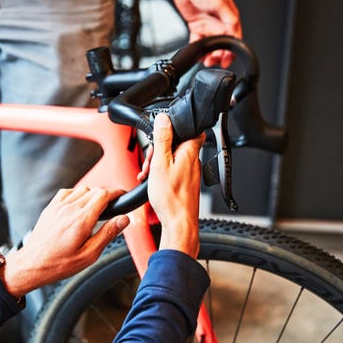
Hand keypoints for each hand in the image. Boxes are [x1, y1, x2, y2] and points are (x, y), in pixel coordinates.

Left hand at [2, 187, 129, 296]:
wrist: (32, 264)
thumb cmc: (59, 263)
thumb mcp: (89, 255)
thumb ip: (107, 234)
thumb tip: (123, 219)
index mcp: (82, 220)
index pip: (104, 195)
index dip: (116, 193)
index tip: (122, 195)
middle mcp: (70, 209)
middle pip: (94, 190)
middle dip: (106, 195)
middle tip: (112, 206)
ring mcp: (58, 207)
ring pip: (81, 190)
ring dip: (92, 195)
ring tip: (96, 209)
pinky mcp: (50, 208)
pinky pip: (67, 192)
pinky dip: (76, 194)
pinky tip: (78, 206)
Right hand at [148, 113, 204, 257]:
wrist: (178, 223)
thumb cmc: (171, 199)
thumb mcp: (161, 163)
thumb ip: (163, 139)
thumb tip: (164, 119)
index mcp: (190, 152)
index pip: (191, 128)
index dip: (176, 127)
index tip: (163, 132)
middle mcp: (193, 161)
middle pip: (177, 144)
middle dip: (160, 149)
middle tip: (151, 160)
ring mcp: (191, 173)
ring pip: (173, 158)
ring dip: (158, 163)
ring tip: (149, 174)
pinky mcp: (186, 183)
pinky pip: (174, 171)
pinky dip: (162, 173)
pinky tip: (153, 182)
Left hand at [165, 0, 241, 67]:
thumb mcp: (220, 3)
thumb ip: (229, 19)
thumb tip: (235, 32)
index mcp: (229, 17)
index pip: (233, 38)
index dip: (230, 51)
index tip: (226, 60)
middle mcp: (219, 22)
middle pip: (221, 43)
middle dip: (218, 55)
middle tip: (213, 62)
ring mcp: (207, 24)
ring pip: (210, 44)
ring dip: (208, 53)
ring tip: (205, 60)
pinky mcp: (196, 25)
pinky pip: (198, 40)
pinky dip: (197, 47)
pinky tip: (196, 53)